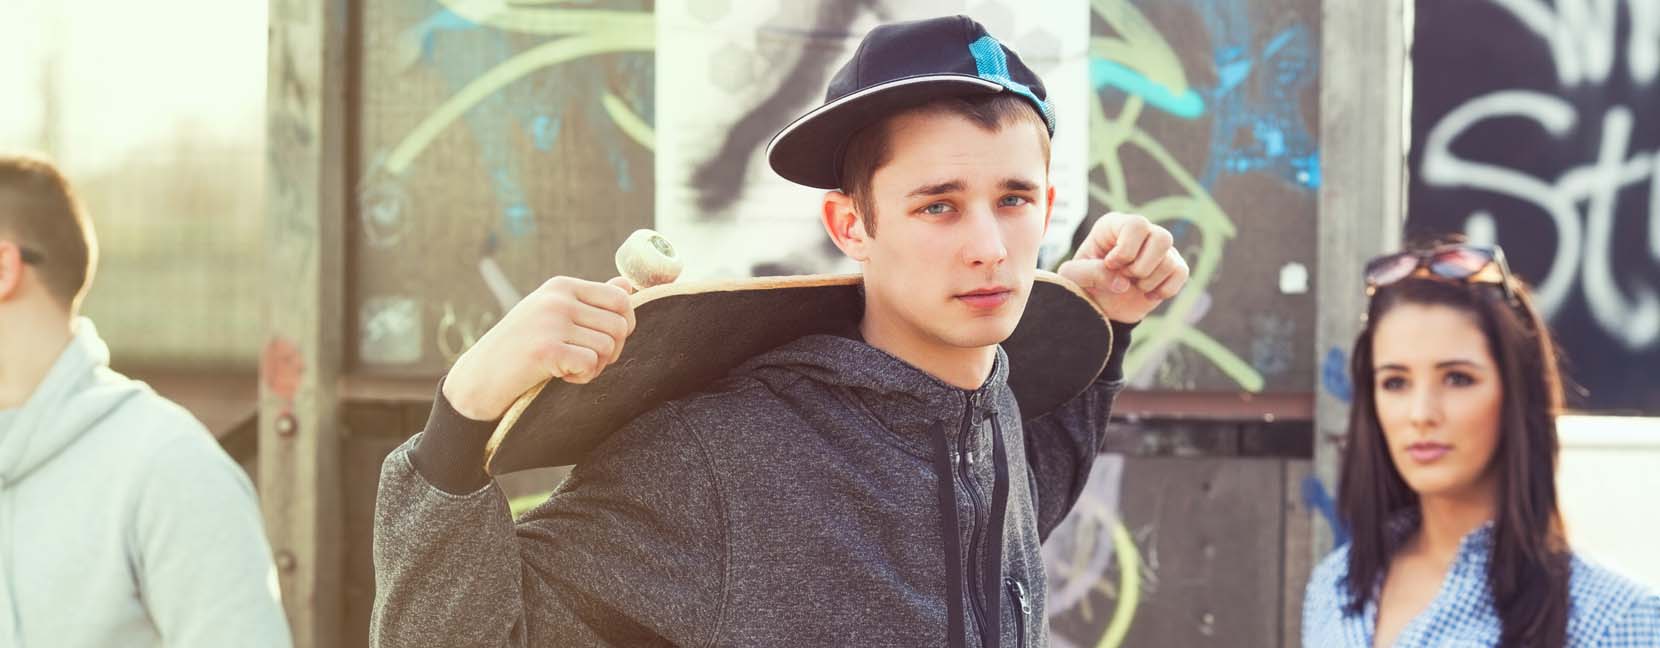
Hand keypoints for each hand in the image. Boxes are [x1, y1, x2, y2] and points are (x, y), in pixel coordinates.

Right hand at [442, 276, 637, 420]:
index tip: (604, 342)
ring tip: (568, 368)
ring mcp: (551, 322)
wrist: (480, 377)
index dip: (624, 325)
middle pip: (620, 326)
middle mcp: (557, 299)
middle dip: (612, 351)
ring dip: (595, 367)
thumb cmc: (521, 347)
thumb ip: (590, 301)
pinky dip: (582, 377)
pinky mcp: (546, 349)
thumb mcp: (554, 315)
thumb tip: (627, 284)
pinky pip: (591, 364)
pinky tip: (560, 376)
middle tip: (586, 361)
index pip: (620, 298)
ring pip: (608, 347)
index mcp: (562, 286)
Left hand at [1057, 212, 1188, 322]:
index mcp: (1115, 225)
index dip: (1126, 250)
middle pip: (1162, 238)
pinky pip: (1181, 273)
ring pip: (1170, 260)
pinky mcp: (1173, 266)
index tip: (1110, 264)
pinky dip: (1164, 290)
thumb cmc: (1084, 283)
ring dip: (1148, 281)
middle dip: (1140, 267)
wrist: (1101, 306)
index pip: (1136, 225)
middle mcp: (1142, 232)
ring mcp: (1160, 249)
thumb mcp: (1073, 277)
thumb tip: (1123, 283)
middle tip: (1124, 276)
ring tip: (1132, 285)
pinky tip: (1147, 294)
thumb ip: (1089, 273)